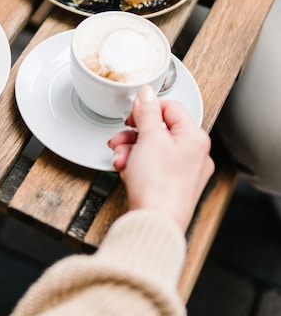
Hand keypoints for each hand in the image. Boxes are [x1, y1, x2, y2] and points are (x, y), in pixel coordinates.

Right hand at [108, 84, 213, 232]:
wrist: (154, 222)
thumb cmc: (159, 185)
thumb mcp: (149, 138)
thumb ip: (147, 111)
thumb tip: (146, 93)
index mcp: (195, 138)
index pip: (171, 107)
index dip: (148, 108)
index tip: (131, 114)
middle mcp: (195, 154)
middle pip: (159, 129)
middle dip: (134, 134)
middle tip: (120, 138)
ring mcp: (184, 172)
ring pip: (152, 148)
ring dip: (131, 150)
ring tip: (119, 158)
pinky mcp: (171, 186)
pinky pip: (152, 166)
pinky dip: (136, 165)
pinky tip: (125, 170)